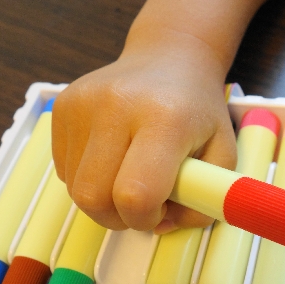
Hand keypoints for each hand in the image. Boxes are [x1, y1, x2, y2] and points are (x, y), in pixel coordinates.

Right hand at [52, 40, 236, 233]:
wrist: (168, 57)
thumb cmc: (198, 111)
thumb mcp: (223, 154)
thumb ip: (204, 200)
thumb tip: (160, 225)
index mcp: (164, 119)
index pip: (135, 193)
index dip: (145, 218)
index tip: (161, 210)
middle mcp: (116, 106)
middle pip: (93, 198)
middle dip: (118, 217)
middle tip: (143, 203)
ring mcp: (82, 104)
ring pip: (74, 189)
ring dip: (102, 199)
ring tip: (128, 175)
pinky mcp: (61, 106)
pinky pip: (64, 169)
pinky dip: (88, 178)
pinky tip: (112, 157)